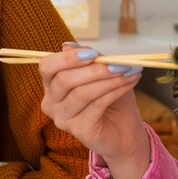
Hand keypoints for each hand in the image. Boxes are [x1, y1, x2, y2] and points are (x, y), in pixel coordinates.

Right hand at [37, 44, 148, 178]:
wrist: (125, 133)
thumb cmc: (112, 101)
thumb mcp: (101, 73)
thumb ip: (88, 60)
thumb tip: (70, 45)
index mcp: (52, 85)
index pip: (47, 67)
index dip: (68, 58)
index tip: (93, 53)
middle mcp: (51, 103)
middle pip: (64, 80)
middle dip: (94, 69)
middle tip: (119, 64)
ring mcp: (62, 119)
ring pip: (81, 93)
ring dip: (109, 79)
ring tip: (129, 72)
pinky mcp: (78, 131)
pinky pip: (96, 105)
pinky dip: (115, 91)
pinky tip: (129, 83)